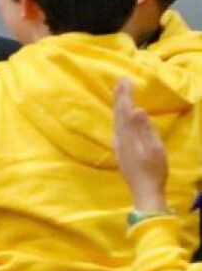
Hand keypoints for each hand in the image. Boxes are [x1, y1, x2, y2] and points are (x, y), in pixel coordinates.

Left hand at [114, 78, 169, 212]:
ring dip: (117, 105)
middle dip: (119, 96)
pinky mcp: (121, 151)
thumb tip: (137, 110)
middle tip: (120, 80)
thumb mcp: (154, 148)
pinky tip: (120, 117)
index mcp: (128, 135)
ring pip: (116, 120)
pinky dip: (118, 117)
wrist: (144, 191)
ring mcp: (119, 145)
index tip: (125, 79)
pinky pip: (117, 128)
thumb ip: (144, 129)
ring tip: (119, 93)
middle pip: (118, 113)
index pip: (125, 109)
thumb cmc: (153, 170)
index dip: (125, 94)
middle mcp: (120, 138)